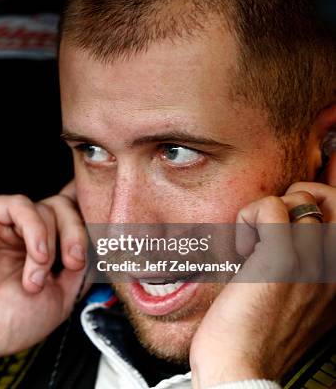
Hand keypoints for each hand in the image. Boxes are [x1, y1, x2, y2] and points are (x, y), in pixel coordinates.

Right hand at [0, 184, 86, 375]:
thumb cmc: (2, 322)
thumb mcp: (59, 299)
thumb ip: (80, 267)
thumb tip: (99, 241)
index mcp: (41, 249)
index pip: (70, 219)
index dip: (89, 220)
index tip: (108, 236)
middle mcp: (23, 233)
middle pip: (65, 208)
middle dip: (77, 234)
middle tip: (73, 263)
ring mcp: (3, 222)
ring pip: (47, 206)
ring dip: (51, 244)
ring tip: (37, 278)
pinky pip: (20, 204)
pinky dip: (36, 229)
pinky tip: (36, 255)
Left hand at [190, 180, 335, 386]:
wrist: (241, 370)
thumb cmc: (255, 334)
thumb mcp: (293, 298)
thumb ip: (300, 268)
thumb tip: (280, 231)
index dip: (317, 204)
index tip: (283, 224)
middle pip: (332, 199)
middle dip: (295, 197)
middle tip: (268, 224)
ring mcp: (313, 264)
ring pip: (300, 198)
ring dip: (267, 210)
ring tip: (251, 245)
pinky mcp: (282, 261)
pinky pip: (270, 207)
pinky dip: (248, 217)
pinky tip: (241, 250)